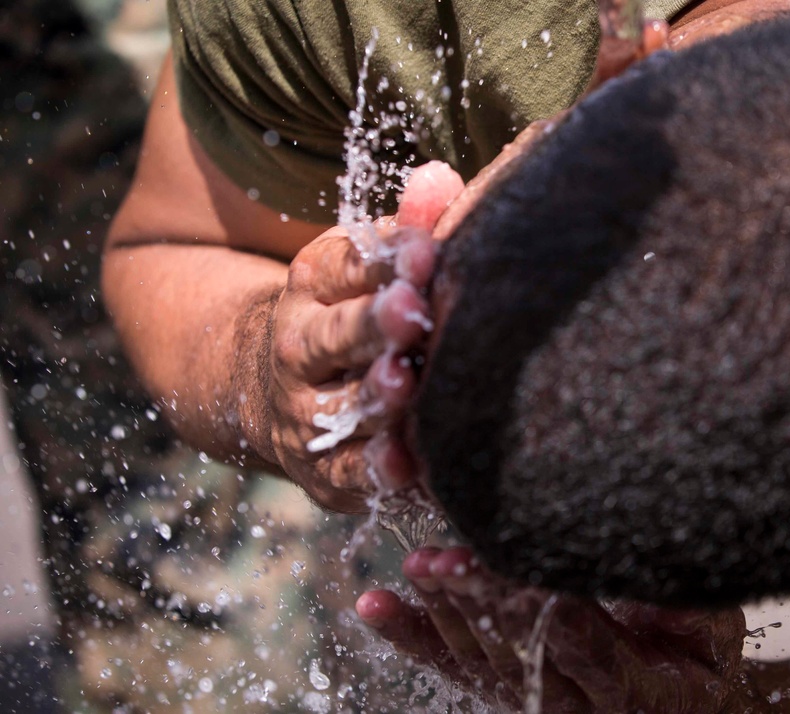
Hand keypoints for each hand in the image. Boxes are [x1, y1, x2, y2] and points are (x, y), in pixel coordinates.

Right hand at [258, 162, 464, 511]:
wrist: (264, 387)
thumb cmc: (346, 312)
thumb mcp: (363, 264)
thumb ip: (407, 227)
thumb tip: (441, 177)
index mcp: (312, 285)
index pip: (345, 266)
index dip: (385, 259)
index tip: (424, 251)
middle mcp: (299, 348)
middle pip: (335, 337)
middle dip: (374, 327)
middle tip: (412, 315)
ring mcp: (305, 411)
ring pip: (339, 409)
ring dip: (374, 401)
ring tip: (406, 388)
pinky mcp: (323, 469)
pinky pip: (348, 474)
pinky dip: (376, 474)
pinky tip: (412, 470)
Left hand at [356, 547, 748, 712]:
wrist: (680, 707)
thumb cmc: (699, 662)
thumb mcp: (710, 629)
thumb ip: (684, 606)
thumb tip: (647, 563)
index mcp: (636, 692)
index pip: (584, 646)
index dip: (547, 609)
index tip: (517, 563)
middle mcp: (575, 706)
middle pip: (519, 653)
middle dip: (480, 602)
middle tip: (446, 559)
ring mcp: (530, 701)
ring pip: (479, 660)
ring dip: (444, 612)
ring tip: (419, 565)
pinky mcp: (500, 690)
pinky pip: (450, 667)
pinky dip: (410, 635)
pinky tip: (376, 607)